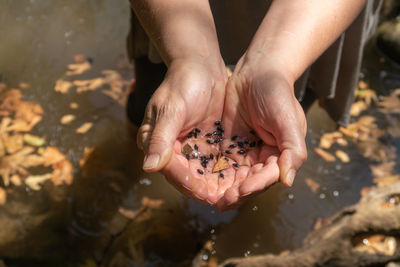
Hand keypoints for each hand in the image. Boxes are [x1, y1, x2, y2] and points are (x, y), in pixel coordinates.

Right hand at [137, 58, 227, 202]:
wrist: (201, 66)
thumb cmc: (182, 82)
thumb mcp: (171, 108)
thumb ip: (160, 137)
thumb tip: (149, 167)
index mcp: (157, 142)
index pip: (171, 169)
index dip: (188, 183)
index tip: (206, 194)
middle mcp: (173, 150)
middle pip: (188, 177)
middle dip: (206, 191)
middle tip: (226, 202)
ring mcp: (191, 148)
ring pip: (204, 174)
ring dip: (218, 186)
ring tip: (236, 196)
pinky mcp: (208, 144)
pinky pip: (217, 164)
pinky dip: (227, 173)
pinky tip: (242, 180)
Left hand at [216, 54, 306, 210]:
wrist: (257, 71)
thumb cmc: (278, 93)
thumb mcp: (289, 120)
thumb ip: (292, 150)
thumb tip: (287, 181)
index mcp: (280, 154)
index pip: (267, 177)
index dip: (254, 186)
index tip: (240, 191)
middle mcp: (262, 157)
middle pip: (249, 181)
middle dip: (235, 193)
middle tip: (220, 202)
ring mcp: (244, 151)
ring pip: (233, 176)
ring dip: (222, 188)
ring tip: (209, 198)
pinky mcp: (228, 144)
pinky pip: (220, 162)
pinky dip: (212, 173)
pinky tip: (200, 180)